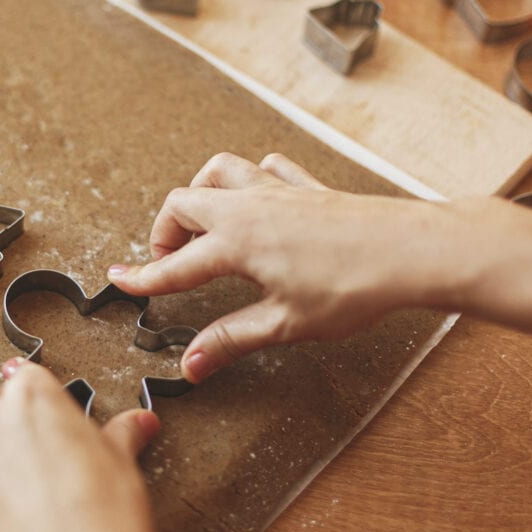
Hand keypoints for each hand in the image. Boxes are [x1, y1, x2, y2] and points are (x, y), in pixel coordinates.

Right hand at [108, 152, 451, 382]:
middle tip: (167, 264)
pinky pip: (266, 168)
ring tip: (200, 225)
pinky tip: (256, 198)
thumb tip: (192, 363)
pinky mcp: (308, 186)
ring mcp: (278, 190)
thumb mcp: (285, 323)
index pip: (175, 266)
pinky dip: (249, 179)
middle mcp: (249, 207)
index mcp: (237, 243)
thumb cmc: (354, 285)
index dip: (143, 278)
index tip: (120, 282)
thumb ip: (232, 339)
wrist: (411, 250)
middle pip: (184, 203)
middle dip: (164, 232)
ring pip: (218, 172)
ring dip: (200, 195)